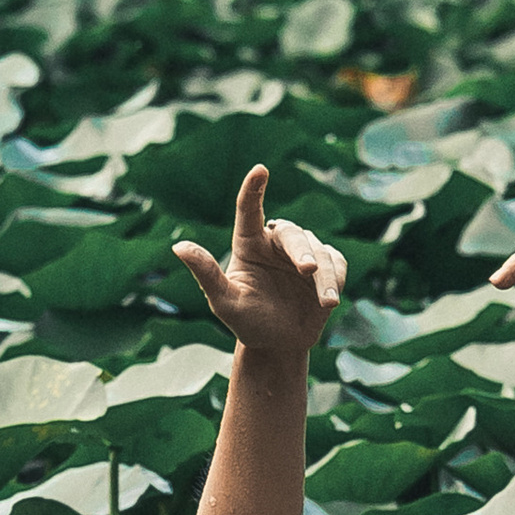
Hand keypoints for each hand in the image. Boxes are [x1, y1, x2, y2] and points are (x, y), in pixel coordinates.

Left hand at [173, 165, 343, 361]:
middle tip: (308, 270)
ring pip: (318, 250)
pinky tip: (331, 299)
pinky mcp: (327, 265)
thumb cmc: (248, 322)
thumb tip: (177, 247)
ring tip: (327, 302)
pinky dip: (336, 279)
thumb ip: (205, 274)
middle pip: (291, 233)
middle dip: (301, 251)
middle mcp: (275, 243)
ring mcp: (303, 253)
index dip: (254, 189)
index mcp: (248, 243)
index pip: (249, 210)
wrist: (279, 344)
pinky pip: (336, 262)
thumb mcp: (224, 302)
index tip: (260, 170)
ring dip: (324, 276)